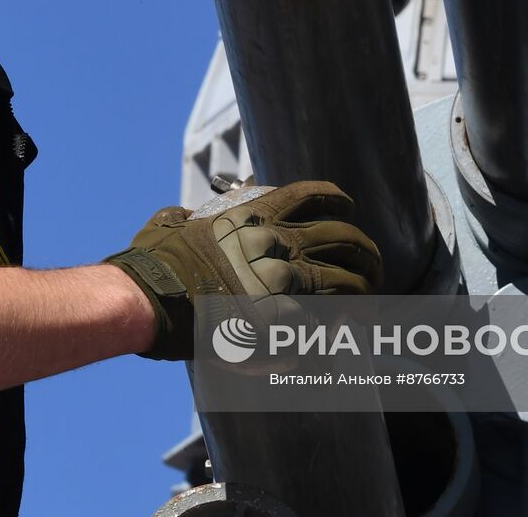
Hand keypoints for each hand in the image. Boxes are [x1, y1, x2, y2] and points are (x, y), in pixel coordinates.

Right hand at [105, 180, 381, 359]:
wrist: (154, 299)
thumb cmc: (156, 262)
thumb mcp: (169, 224)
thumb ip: (184, 218)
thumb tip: (181, 217)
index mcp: (256, 215)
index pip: (313, 195)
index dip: (338, 201)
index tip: (348, 209)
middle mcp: (279, 242)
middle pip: (344, 238)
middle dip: (366, 251)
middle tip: (373, 263)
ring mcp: (285, 280)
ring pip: (348, 280)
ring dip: (365, 288)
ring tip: (371, 297)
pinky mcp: (284, 318)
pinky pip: (327, 323)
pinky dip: (338, 328)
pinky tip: (343, 332)